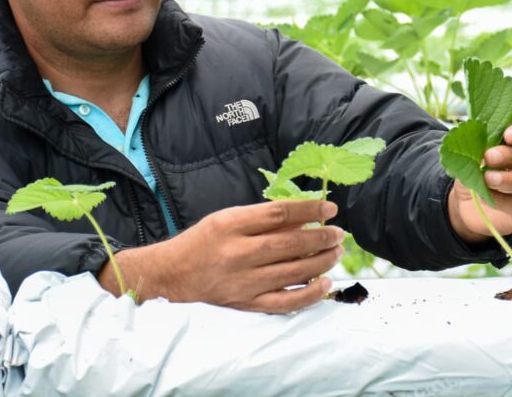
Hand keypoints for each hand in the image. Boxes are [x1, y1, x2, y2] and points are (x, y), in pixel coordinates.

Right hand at [99, 200, 344, 312]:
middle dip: (320, 237)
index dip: (308, 210)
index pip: (278, 213)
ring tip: (336, 252)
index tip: (329, 208)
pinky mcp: (246, 303)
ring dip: (321, 262)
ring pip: (292, 272)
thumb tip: (304, 218)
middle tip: (339, 233)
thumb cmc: (204, 241)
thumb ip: (263, 218)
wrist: (172, 274)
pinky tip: (325, 283)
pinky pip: (284, 302)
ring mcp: (242, 281)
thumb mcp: (227, 218)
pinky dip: (308, 294)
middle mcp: (237, 253)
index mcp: (231, 224)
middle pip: (289, 244)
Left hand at [448, 117, 511, 241]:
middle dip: (511, 155)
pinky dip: (505, 199)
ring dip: (508, 179)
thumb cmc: (480, 168)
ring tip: (488, 178)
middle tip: (489, 156)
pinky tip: (489, 195)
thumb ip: (482, 146)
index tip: (507, 135)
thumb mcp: (477, 153)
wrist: (472, 202)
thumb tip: (477, 143)